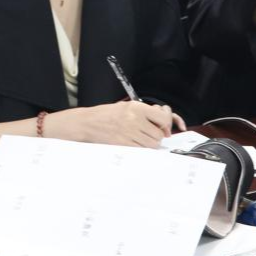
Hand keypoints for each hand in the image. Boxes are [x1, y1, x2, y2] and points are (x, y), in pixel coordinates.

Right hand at [50, 100, 180, 147]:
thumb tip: (163, 119)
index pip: (162, 118)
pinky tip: (135, 142)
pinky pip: (142, 150)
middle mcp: (134, 119)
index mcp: (136, 107)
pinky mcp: (124, 144)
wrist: (89, 122)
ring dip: (150, 143)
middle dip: (157, 135)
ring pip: (152, 144)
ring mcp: (129, 133)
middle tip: (150, 133)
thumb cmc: (108, 114)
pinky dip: (142, 148)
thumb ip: (145, 112)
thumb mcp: (127, 106)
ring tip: (141, 138)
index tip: (164, 127)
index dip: (166, 124)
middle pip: (159, 134)